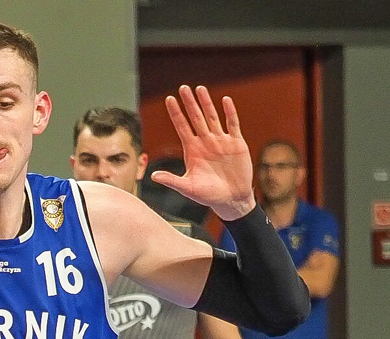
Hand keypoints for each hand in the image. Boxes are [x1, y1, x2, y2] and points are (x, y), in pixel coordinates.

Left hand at [152, 86, 255, 220]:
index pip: (182, 127)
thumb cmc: (208, 195)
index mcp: (192, 150)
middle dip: (189, 103)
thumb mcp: (187, 188)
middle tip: (183, 87)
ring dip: (206, 103)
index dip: (176, 113)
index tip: (169, 99)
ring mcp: (221, 141)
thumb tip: (153, 176)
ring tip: (199, 89)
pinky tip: (225, 100)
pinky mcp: (236, 144)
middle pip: (196, 118)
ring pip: (212, 117)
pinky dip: (229, 113)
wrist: (231, 200)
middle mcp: (205, 142)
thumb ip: (171, 180)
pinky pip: (232, 124)